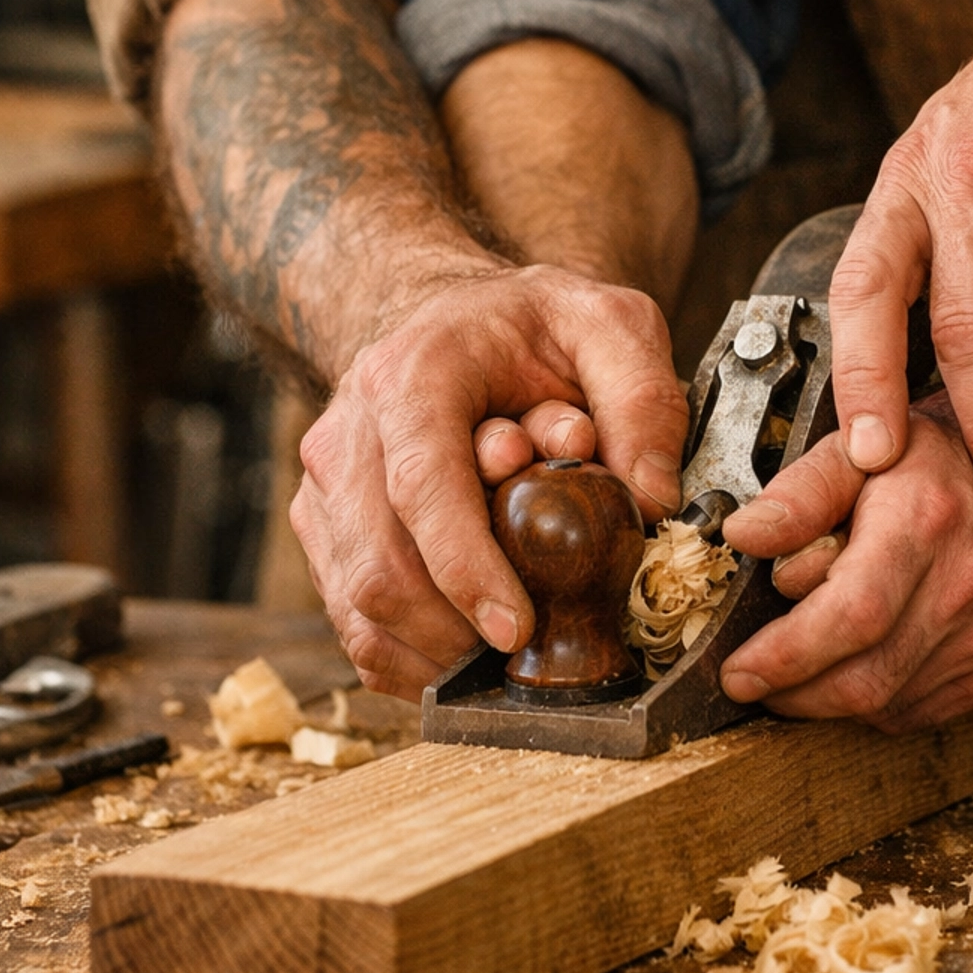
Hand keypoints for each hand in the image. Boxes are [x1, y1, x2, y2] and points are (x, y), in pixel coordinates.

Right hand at [291, 261, 689, 698]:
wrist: (453, 318)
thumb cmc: (529, 327)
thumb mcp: (609, 325)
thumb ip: (642, 400)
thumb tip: (648, 501)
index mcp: (412, 376)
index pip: (422, 486)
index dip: (465, 569)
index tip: (516, 629)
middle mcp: (350, 432)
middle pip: (381, 565)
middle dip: (457, 630)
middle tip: (532, 651)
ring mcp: (325, 485)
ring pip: (358, 604)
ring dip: (435, 650)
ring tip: (507, 649)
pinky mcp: (323, 526)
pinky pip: (351, 619)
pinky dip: (407, 655)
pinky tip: (466, 652)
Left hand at [717, 402, 972, 732]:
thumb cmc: (928, 463)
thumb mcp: (856, 450)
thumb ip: (799, 493)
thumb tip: (744, 535)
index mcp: (926, 521)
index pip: (853, 615)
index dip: (788, 657)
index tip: (739, 671)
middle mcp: (967, 584)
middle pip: (866, 677)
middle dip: (793, 692)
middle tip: (751, 678)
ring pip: (885, 704)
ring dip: (825, 699)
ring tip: (800, 662)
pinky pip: (914, 712)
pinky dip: (870, 703)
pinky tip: (854, 663)